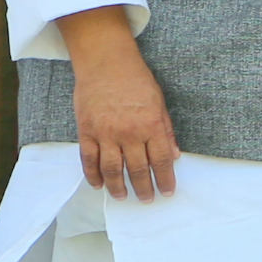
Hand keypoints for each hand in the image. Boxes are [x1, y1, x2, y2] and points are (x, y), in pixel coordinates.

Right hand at [70, 36, 179, 201]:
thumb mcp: (160, 102)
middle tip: (147, 199)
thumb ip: (166, 130)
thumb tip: (175, 155)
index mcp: (151, 125)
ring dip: (118, 187)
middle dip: (144, 188)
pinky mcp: (87, 131)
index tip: (168, 191)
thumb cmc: (136, 80)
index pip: (162, 160)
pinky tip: (98, 184)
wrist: (106, 62)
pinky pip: (89, 159)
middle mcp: (129, 132)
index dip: (166, 179)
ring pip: (112, 169)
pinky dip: (93, 175)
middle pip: (138, 169)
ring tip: (123, 197)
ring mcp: (106, 133)